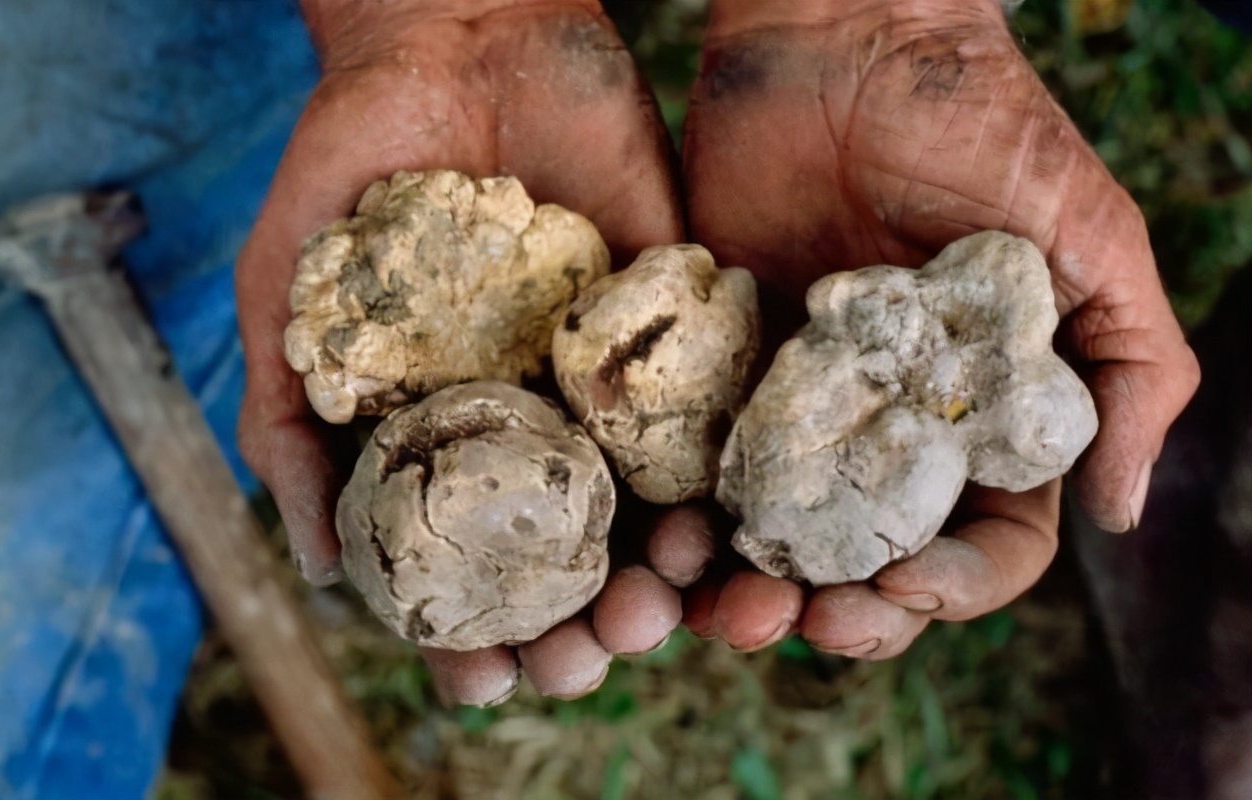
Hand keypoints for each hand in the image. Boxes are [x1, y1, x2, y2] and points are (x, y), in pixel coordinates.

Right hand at [237, 0, 694, 702]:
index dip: (476, 636)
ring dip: (659, 579)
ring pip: (647, 512)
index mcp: (447, 441)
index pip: (468, 569)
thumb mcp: (288, 299)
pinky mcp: (675, 326)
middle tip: (592, 659)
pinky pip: (708, 417)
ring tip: (665, 611)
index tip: (487, 678)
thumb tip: (320, 568)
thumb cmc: (349, 167)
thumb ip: (292, 427)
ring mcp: (608, 381)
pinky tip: (719, 527)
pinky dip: (717, 482)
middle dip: (582, 626)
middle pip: (570, 561)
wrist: (453, 38)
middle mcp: (532, 426)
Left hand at [678, 0, 1198, 656]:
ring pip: (775, 536)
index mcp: (984, 421)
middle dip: (839, 612)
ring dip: (748, 588)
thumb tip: (1125, 511)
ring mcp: (802, 406)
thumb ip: (1129, 370)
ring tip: (711, 606)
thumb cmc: (982, 126)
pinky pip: (698, 464)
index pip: (984, 544)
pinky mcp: (723, 368)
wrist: (846, 37)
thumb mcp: (1091, 240)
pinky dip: (682, 517)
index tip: (903, 587)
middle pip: (870, 563)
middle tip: (794, 623)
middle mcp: (892, 430)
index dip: (954, 587)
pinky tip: (663, 542)